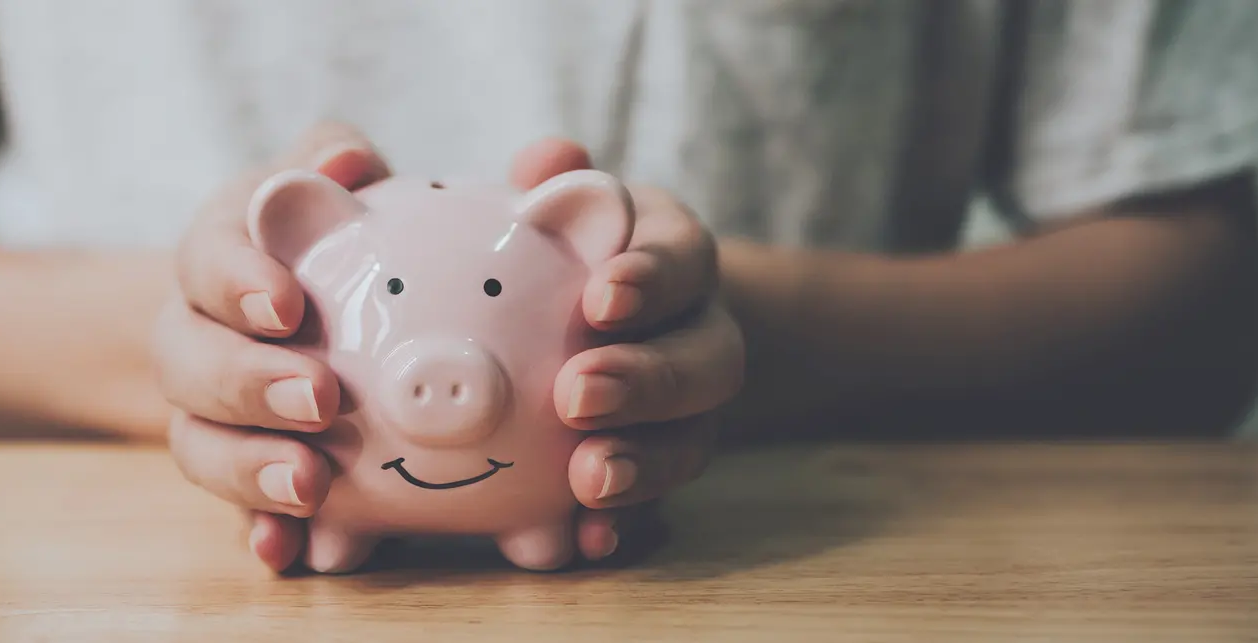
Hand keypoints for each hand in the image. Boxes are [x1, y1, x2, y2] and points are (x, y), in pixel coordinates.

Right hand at [156, 122, 390, 571]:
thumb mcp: (318, 183)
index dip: (237, 283)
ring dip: (249, 469)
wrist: (278, 311)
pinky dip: (257, 531)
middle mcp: (193, 336)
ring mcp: (205, 412)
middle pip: (189, 363)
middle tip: (320, 398)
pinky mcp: (236, 470)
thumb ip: (330, 158)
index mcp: (215, 257)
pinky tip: (286, 553)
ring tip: (312, 485)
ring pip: (198, 444)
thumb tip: (342, 164)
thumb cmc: (314, 233)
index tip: (288, 303)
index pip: (206, 261)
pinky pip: (232, 510)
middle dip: (249, 383)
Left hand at [509, 140, 744, 561]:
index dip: (652, 279)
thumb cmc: (563, 248)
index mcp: (672, 256)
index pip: (683, 258)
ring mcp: (689, 410)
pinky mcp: (663, 466)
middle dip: (648, 380)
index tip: (602, 296)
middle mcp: (698, 331)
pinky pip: (659, 504)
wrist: (605, 319)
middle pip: (707, 359)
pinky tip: (588, 543)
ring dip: (646, 463)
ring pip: (694, 439)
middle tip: (578, 394)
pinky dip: (628, 525)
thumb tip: (550, 160)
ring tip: (589, 480)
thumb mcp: (562, 204)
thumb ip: (554, 181)